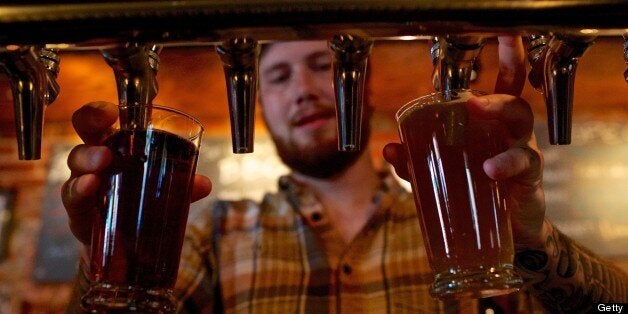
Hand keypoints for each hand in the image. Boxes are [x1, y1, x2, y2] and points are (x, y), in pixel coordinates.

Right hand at [61, 101, 211, 244]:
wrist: (126, 244)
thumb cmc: (142, 203)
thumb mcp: (163, 192)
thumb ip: (182, 187)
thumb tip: (203, 184)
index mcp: (118, 145)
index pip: (106, 119)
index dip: (103, 110)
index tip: (112, 112)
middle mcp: (96, 157)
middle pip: (85, 130)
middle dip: (90, 123)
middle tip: (105, 126)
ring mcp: (83, 180)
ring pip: (78, 162)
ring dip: (89, 160)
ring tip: (101, 164)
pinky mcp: (78, 209)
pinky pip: (73, 196)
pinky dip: (80, 190)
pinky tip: (90, 187)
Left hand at [383, 36, 547, 248]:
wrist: (507, 234)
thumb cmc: (476, 195)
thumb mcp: (440, 177)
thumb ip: (416, 163)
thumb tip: (389, 149)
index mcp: (487, 125)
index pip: (494, 85)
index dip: (502, 57)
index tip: (501, 33)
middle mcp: (507, 131)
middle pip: (511, 94)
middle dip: (503, 74)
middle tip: (476, 84)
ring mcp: (522, 150)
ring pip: (521, 118)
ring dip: (498, 111)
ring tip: (477, 110)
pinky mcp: (530, 176)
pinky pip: (525, 162)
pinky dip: (506, 162)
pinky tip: (490, 169)